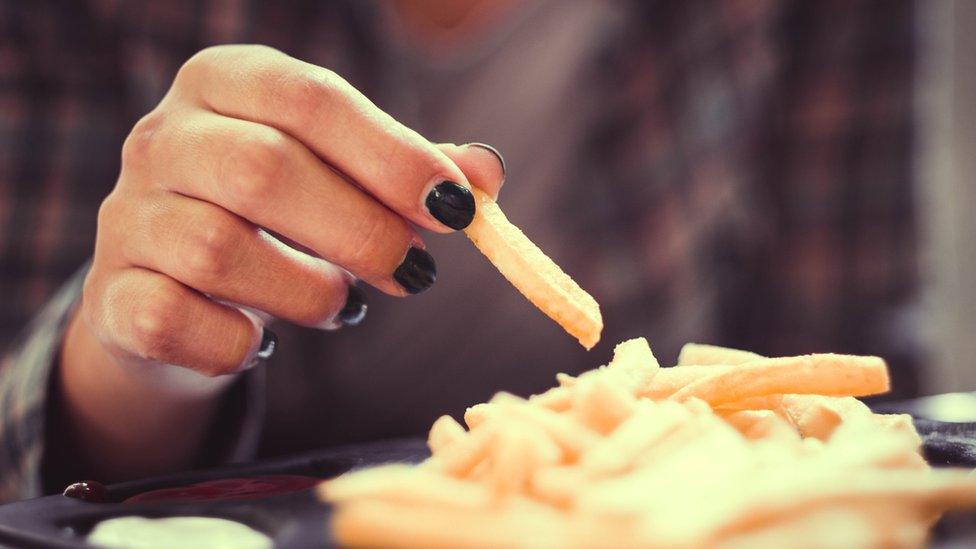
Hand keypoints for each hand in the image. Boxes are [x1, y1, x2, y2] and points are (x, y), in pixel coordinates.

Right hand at [72, 44, 505, 379]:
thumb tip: (486, 174)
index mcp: (224, 83)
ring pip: (217, 249)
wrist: (172, 288)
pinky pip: (173, 321)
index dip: (390, 154)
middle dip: (360, 230)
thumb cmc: (273, 219)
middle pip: (262, 169)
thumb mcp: (338, 176)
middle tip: (415, 272)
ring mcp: (126, 217)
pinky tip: (263, 341)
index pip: (309, 98)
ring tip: (344, 307)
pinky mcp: (111, 297)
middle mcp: (161, 137)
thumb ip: (406, 173)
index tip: (455, 208)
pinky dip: (236, 343)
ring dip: (308, 291)